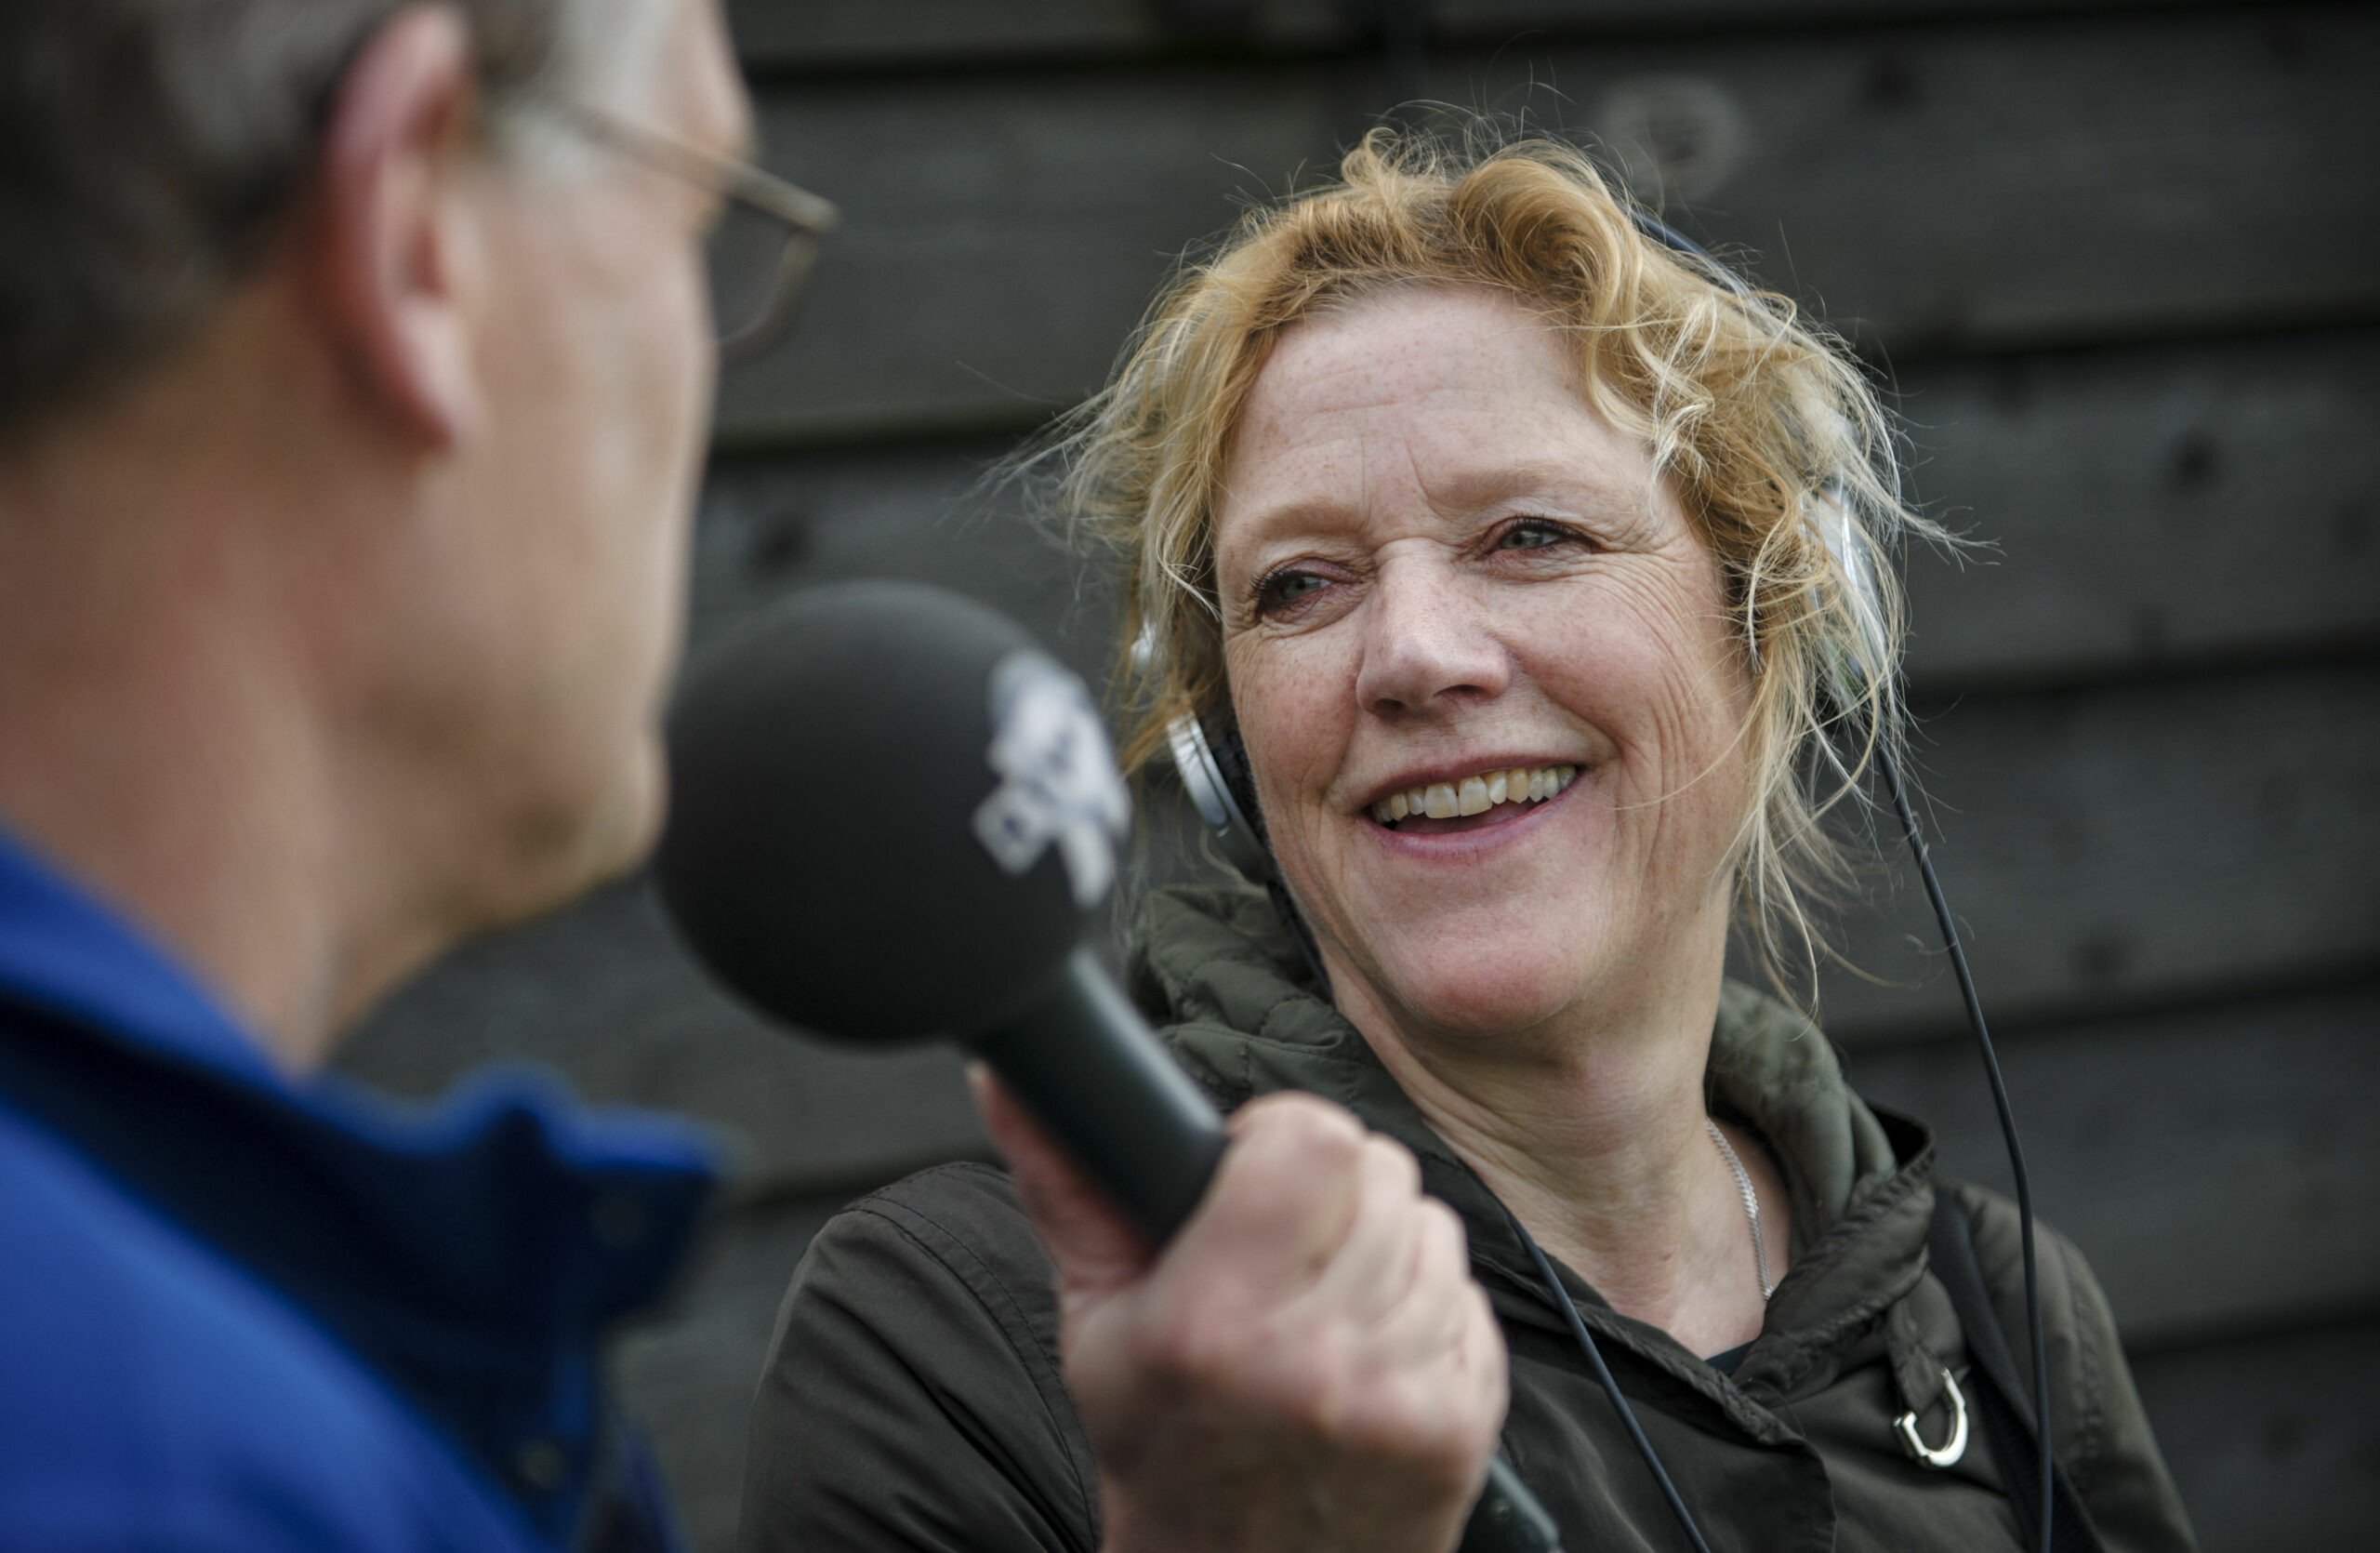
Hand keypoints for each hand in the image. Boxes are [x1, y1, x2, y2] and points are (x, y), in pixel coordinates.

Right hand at [974, 1068, 1506, 1552]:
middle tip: (1290, 1247)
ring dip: (1387, 1250)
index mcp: (1208, 1324)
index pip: (1312, 1142)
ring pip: (1431, 1228)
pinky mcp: (1458, 1425)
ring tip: (1327, 1307)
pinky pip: (1467, 1299)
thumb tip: (1005, 1077)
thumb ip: (1065, 1185)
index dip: (1282, 1135)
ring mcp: (1395, 1397)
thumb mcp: (1095, 1323)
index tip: (1255, 1168)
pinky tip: (1371, 1354)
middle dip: (1336, 1190)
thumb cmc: (1166, 1449)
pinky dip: (1428, 1312)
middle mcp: (1310, 1362)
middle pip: (1380, 1171)